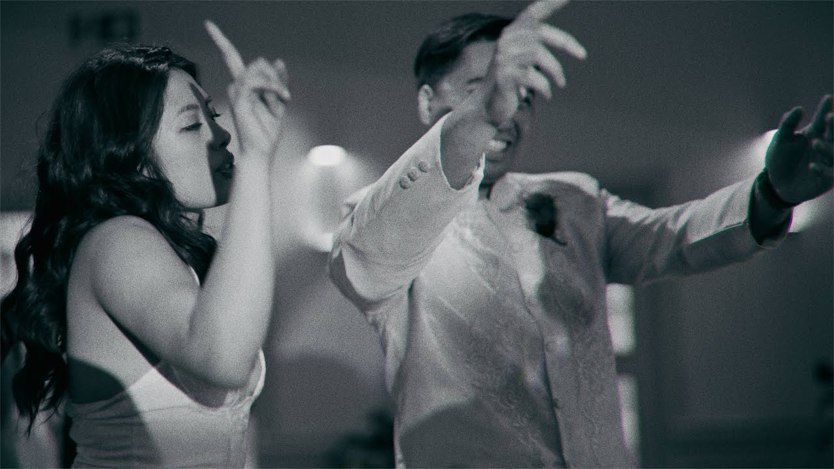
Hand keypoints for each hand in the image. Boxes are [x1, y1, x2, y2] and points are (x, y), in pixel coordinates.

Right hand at [205, 20, 289, 157]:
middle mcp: (237, 86)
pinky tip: (282, 97)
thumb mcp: (279, 102)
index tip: (207, 23)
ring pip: (258, 67)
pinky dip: (273, 86)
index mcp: (244, 86)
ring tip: (284, 100)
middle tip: (285, 96)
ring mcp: (236, 91)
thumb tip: (279, 60)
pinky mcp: (239, 97)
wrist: (260, 152)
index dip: (220, 39)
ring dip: (276, 83)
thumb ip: (278, 82)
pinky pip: (257, 79)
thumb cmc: (267, 132)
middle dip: (275, 76)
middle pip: (257, 62)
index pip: (230, 57)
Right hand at [481, 0, 586, 125]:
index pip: (534, 12)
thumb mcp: (524, 59)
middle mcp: (506, 41)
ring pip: (539, 56)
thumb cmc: (512, 81)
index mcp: (512, 33)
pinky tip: (548, 95)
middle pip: (540, 33)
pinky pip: (533, 78)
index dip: (551, 2)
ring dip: (556, 71)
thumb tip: (572, 45)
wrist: (488, 106)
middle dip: (566, 43)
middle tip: (583, 55)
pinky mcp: (504, 76)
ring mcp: (503, 58)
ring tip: (561, 83)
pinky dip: (545, 87)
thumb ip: (537, 45)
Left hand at [765, 95, 832, 204]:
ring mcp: (826, 162)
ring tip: (814, 142)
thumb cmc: (780, 159)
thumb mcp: (780, 141)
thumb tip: (798, 109)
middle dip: (833, 126)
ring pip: (833, 154)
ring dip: (827, 148)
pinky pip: (828, 175)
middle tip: (830, 116)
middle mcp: (824, 145)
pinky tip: (812, 166)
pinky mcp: (825, 179)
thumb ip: (788, 125)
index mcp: (815, 133)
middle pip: (832, 134)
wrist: (776, 184)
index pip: (822, 120)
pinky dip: (822, 170)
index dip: (825, 109)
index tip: (828, 98)